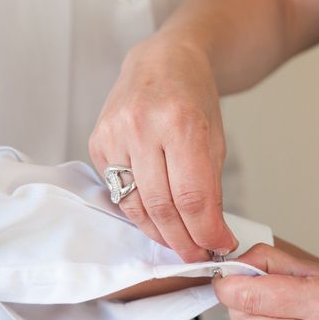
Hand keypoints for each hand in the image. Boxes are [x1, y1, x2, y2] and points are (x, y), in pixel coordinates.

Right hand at [89, 37, 236, 262]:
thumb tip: (211, 235)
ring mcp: (115, 135)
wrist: (161, 64)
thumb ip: (210, 187)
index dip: (207, 233)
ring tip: (179, 243)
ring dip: (160, 233)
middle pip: (162, 208)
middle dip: (183, 241)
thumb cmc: (193, 100)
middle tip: (198, 255)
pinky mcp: (98, 143)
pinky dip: (140, 212)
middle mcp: (142, 128)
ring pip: (136, 207)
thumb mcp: (215, 139)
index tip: (219, 247)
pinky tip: (156, 218)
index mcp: (181, 123)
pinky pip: (119, 193)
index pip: (193, 198)